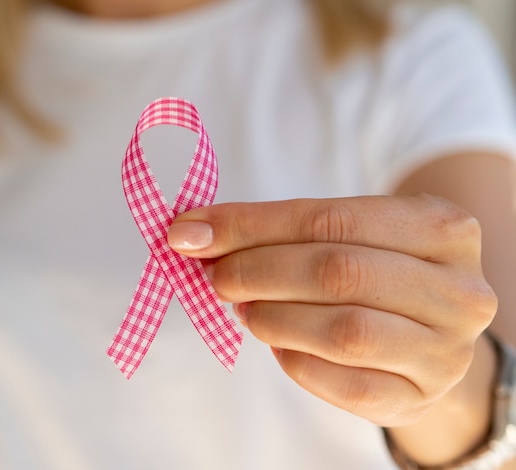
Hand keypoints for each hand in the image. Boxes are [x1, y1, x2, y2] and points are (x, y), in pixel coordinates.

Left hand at [167, 194, 496, 426]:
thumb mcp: (349, 234)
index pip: (331, 218)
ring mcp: (446, 351)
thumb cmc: (379, 269)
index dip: (252, 225)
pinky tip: (278, 344)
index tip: (192, 233)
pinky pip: (347, 385)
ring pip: (344, 331)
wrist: (428, 330)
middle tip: (216, 275)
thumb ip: (281, 229)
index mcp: (443, 228)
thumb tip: (193, 232)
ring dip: (273, 317)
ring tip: (244, 308)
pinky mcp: (421, 397)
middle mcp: (458, 290)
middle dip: (258, 270)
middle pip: (338, 272)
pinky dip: (297, 363)